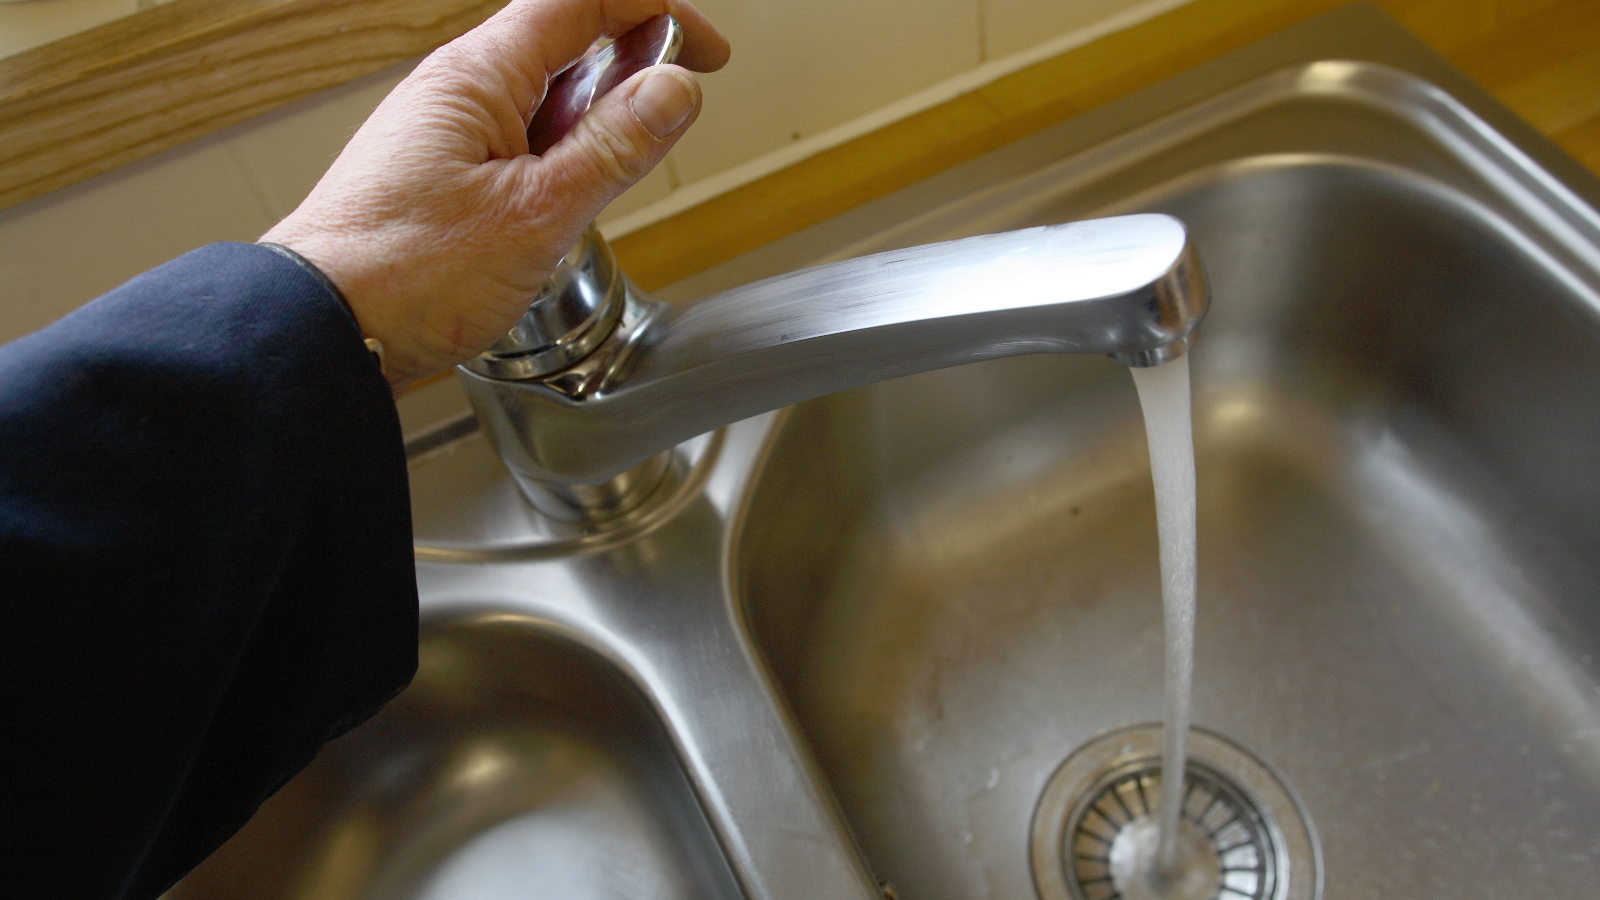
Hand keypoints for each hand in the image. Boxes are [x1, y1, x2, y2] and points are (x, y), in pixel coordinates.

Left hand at [260, 0, 729, 391]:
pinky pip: (518, 144)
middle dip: (629, 71)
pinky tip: (567, 209)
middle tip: (665, 123)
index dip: (654, 9)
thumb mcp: (537, 213)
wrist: (323, 332)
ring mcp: (447, 133)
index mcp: (478, 76)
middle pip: (565, 41)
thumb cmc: (402, 273)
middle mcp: (458, 91)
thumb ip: (613, 148)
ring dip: (595, 126)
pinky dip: (560, 162)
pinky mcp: (442, 177)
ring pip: (544, 99)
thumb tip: (675, 89)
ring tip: (609, 184)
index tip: (705, 51)